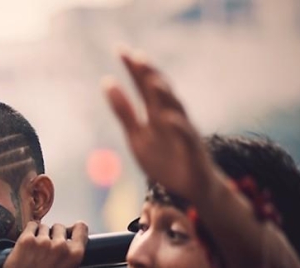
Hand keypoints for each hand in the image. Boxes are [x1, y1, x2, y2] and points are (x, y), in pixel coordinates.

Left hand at [1, 221, 87, 267]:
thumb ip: (74, 261)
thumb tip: (74, 247)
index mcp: (74, 254)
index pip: (81, 228)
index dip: (75, 228)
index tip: (70, 230)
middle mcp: (60, 246)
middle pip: (60, 227)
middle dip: (54, 235)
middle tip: (48, 246)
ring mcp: (42, 242)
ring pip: (44, 227)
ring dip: (41, 235)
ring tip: (36, 249)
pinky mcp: (26, 240)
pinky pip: (31, 226)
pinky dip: (30, 231)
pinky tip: (29, 242)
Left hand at [103, 49, 217, 202]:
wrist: (193, 187)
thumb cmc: (164, 159)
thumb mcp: (136, 136)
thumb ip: (124, 111)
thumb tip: (106, 81)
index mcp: (155, 114)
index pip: (144, 86)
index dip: (133, 68)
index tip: (120, 48)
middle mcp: (171, 118)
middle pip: (160, 92)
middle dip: (150, 75)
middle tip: (137, 56)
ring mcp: (183, 132)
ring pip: (176, 110)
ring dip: (165, 96)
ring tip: (152, 81)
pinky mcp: (193, 151)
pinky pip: (186, 138)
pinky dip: (179, 128)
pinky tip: (168, 119)